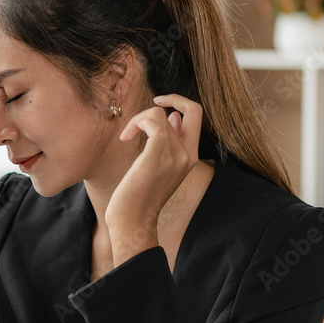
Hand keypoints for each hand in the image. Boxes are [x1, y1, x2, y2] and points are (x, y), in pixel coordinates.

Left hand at [106, 93, 202, 263]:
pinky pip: (153, 121)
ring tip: (127, 136)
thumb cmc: (138, 197)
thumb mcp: (157, 167)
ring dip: (138, 118)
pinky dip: (136, 122)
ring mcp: (175, 156)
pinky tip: (126, 137)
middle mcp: (188, 155)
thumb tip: (172, 117)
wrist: (132, 223)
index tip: (158, 104)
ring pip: (160, 114)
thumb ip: (168, 142)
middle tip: (146, 112)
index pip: (197, 115)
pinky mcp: (156, 157)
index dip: (179, 103)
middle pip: (192, 108)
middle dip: (170, 98)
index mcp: (190, 156)